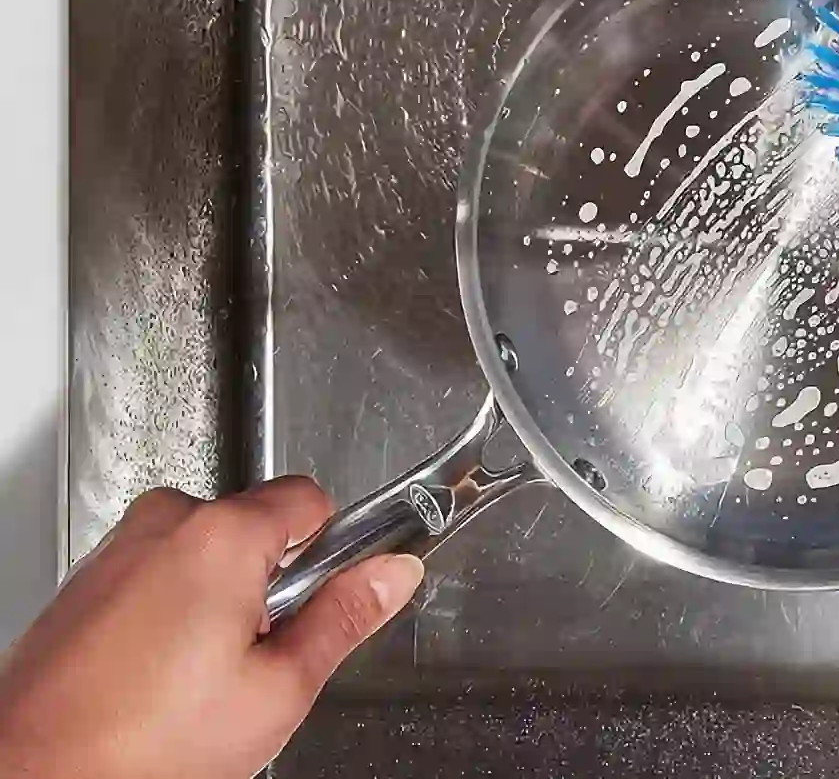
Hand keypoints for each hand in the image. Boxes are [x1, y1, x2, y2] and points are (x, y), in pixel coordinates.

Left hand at [0, 479, 423, 778]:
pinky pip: (157, 578)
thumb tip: (393, 574)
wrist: (32, 778)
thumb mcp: (278, 690)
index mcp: (220, 537)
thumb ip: (344, 619)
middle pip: (256, 530)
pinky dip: (171, 616)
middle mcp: (163, 525)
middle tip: (262, 657)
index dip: (336, 549)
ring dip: (220, 603)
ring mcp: (117, 552)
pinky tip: (162, 679)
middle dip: (273, 585)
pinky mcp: (86, 584)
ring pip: (205, 556)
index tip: (338, 590)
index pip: (311, 498)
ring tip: (203, 679)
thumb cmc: (141, 749)